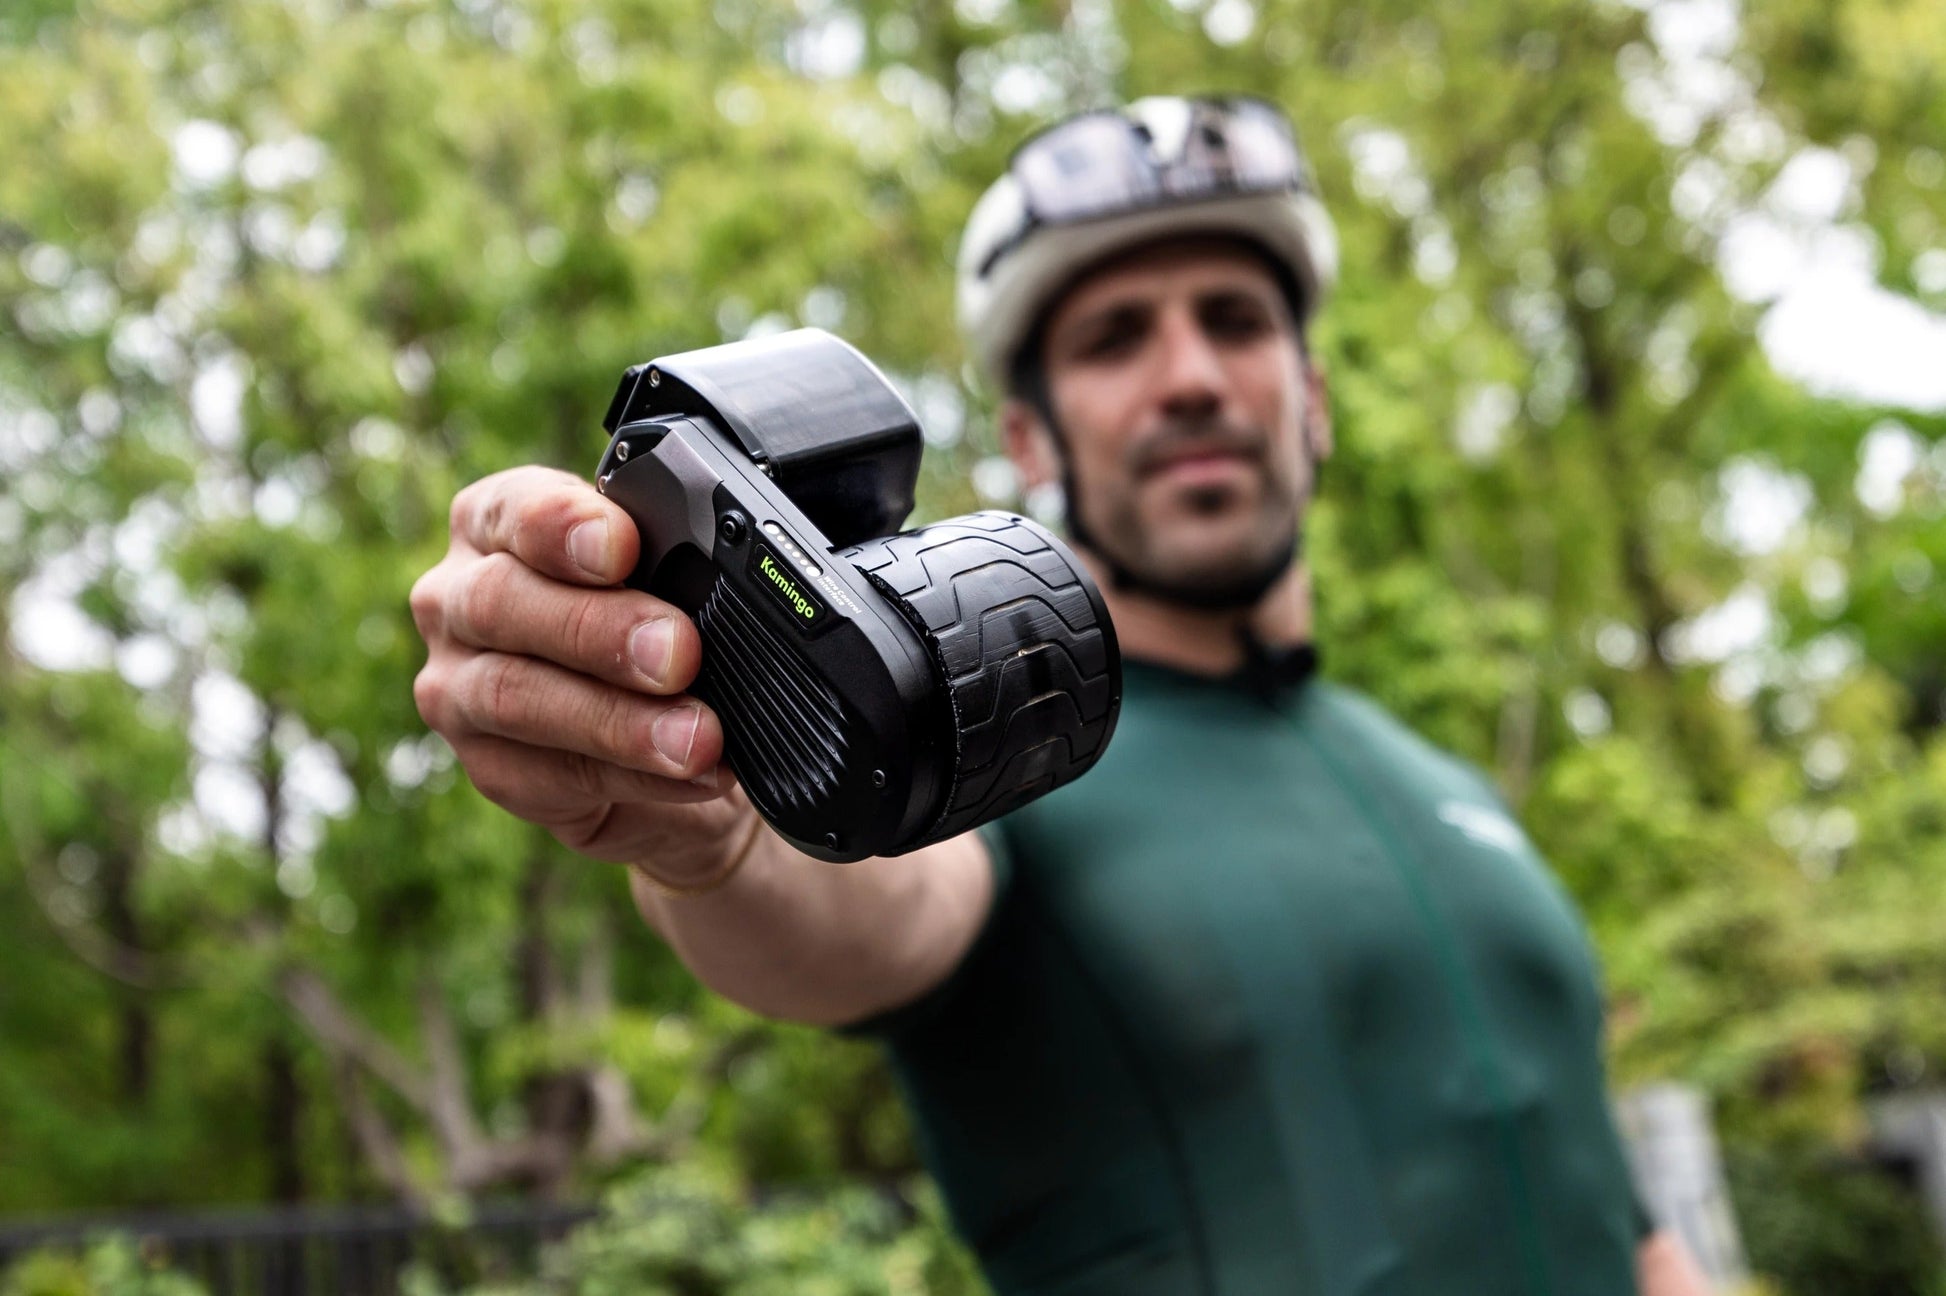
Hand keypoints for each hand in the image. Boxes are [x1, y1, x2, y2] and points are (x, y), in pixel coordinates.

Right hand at [409, 466, 748, 880]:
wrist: (664, 739)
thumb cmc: (656, 629)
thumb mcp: (666, 580)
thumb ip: (671, 568)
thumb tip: (720, 578)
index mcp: (496, 524)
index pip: (512, 509)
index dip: (564, 525)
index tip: (624, 545)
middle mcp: (458, 600)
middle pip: (501, 602)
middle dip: (599, 628)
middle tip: (679, 652)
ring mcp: (458, 688)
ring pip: (517, 697)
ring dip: (619, 719)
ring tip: (698, 736)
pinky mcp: (489, 768)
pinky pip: (553, 775)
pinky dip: (635, 775)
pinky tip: (692, 775)